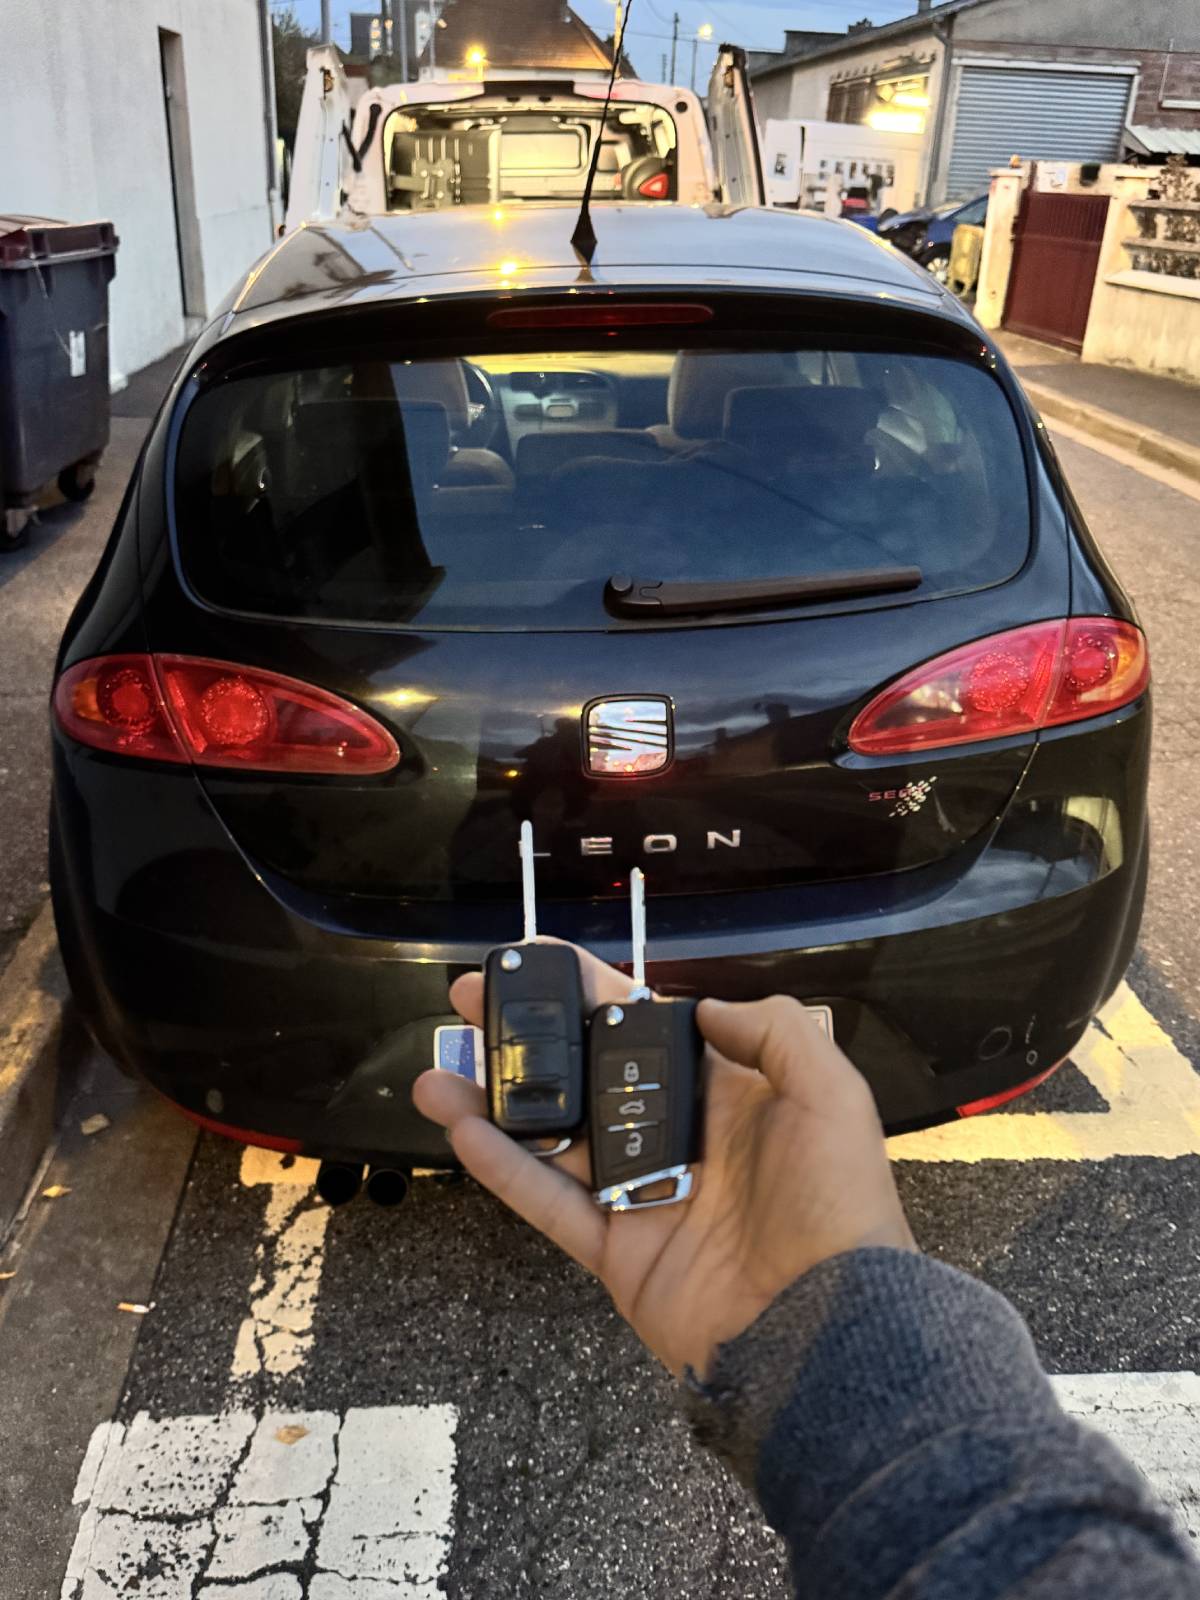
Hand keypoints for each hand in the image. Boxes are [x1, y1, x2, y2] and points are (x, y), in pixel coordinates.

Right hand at [413, 944, 914, 1378]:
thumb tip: (702, 1004)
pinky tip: (461, 1128)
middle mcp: (677, 1136)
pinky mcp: (615, 1250)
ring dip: (495, 1101)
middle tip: (473, 1001)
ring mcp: (639, 1194)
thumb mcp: (829, 1093)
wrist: (826, 1330)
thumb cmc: (835, 1205)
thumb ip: (771, 1031)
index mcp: (726, 1094)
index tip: (539, 960)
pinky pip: (547, 1202)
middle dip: (528, 1036)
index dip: (591, 990)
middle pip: (585, 1073)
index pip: (646, 1025)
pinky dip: (503, 1167)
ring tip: (438, 1071)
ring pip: (553, 1136)